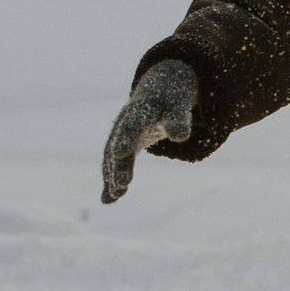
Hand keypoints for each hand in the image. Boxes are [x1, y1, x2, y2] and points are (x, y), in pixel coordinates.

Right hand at [101, 56, 195, 202]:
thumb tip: (181, 137)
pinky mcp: (122, 146)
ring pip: (113, 155)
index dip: (127, 136)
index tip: (122, 152)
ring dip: (113, 174)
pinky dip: (111, 180)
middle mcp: (126, 122)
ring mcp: (121, 134)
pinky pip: (114, 163)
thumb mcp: (178, 106)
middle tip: (121, 184)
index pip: (133, 123)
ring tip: (115, 195)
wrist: (157, 90)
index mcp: (140, 108)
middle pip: (120, 144)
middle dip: (120, 164)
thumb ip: (178, 120)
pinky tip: (108, 200)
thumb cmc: (171, 99)